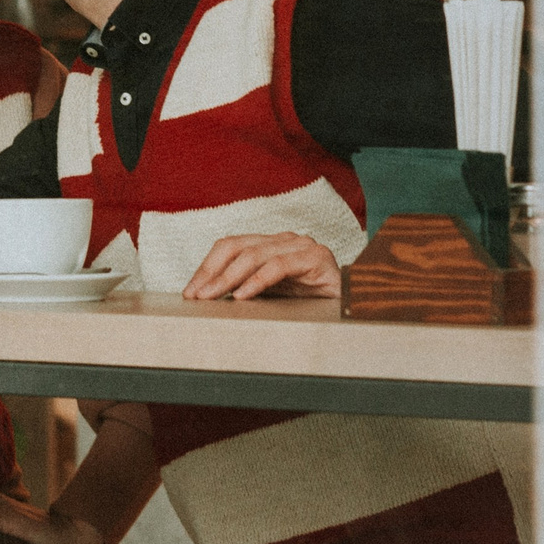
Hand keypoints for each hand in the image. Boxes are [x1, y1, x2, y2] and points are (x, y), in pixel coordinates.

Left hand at [183, 232, 341, 300]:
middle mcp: (283, 240)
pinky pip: (280, 266)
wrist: (353, 304)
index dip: (206, 266)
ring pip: (255, 254)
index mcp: (270, 244)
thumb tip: (207, 299)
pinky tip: (243, 296)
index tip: (190, 291)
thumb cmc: (310, 301)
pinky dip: (258, 281)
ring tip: (213, 296)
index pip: (229, 246)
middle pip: (237, 246)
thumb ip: (245, 291)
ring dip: (229, 278)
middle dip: (212, 272)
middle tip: (196, 295)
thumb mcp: (271, 296)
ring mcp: (300, 246)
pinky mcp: (316, 257)